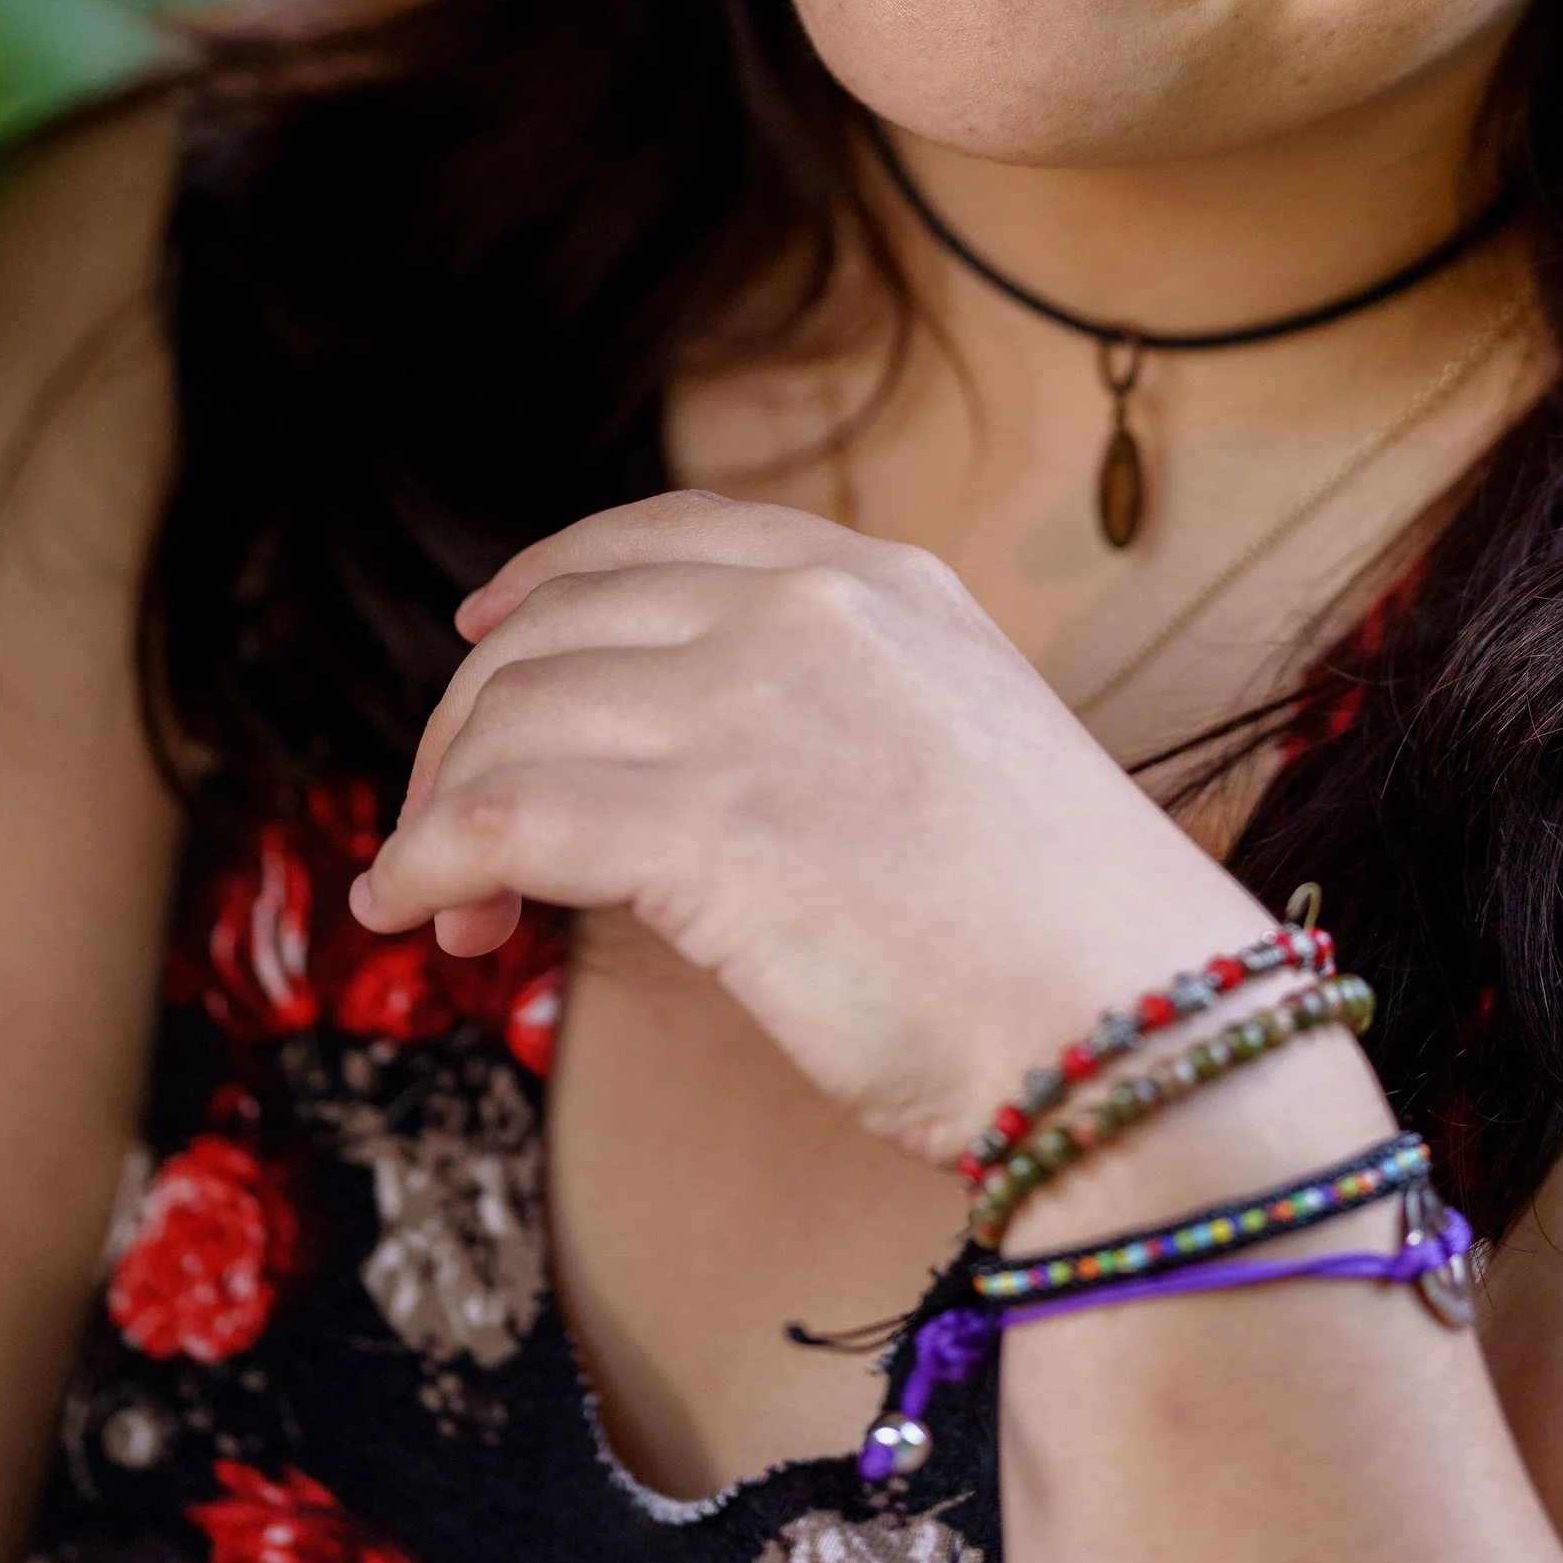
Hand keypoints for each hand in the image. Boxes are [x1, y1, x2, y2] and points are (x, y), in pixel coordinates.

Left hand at [347, 491, 1265, 1169]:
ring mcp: (751, 704)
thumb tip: (690, 766)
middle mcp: (810, 612)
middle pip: (558, 627)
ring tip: (450, 907)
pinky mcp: (701, 823)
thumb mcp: (963, 746)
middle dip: (472, 727)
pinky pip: (495, 817)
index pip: (664, 534)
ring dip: (442, 810)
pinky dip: (427, 864)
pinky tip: (424, 915)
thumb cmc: (1068, 940)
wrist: (1137, 1027)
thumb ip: (841, 710)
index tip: (487, 638)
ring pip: (510, 720)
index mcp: (885, 583)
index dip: (548, 582)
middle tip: (457, 831)